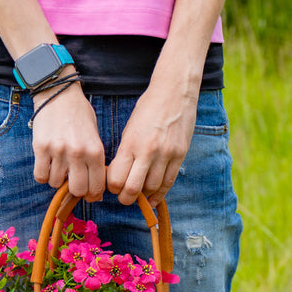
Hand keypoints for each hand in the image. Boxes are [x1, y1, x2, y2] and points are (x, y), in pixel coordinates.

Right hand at [32, 75, 106, 199]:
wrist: (58, 93)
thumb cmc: (79, 114)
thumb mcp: (95, 135)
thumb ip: (95, 161)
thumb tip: (95, 190)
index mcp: (95, 150)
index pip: (96, 186)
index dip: (93, 194)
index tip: (90, 193)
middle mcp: (78, 153)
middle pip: (77, 190)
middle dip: (76, 190)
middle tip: (73, 183)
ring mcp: (58, 151)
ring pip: (56, 183)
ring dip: (57, 180)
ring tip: (58, 167)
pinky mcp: (40, 148)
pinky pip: (40, 176)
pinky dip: (43, 175)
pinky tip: (46, 166)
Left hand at [107, 82, 197, 205]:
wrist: (174, 93)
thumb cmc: (148, 108)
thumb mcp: (129, 129)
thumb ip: (125, 153)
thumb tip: (119, 176)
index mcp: (130, 144)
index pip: (116, 179)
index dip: (112, 187)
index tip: (113, 186)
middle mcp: (147, 151)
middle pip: (132, 189)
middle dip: (125, 198)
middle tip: (124, 197)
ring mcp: (166, 155)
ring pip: (152, 189)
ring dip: (143, 195)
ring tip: (140, 192)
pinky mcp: (180, 155)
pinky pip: (169, 182)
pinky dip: (159, 194)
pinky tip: (153, 198)